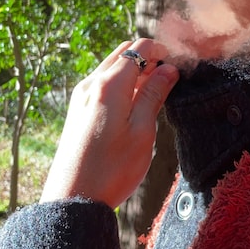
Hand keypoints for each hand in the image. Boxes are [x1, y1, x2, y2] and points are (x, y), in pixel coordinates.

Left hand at [40, 39, 179, 208]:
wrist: (73, 200)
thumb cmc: (113, 169)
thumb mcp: (143, 131)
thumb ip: (154, 95)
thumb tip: (169, 69)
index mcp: (109, 85)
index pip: (139, 48)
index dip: (161, 52)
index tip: (176, 67)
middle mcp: (91, 84)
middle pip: (124, 52)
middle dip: (148, 58)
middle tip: (167, 79)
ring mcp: (81, 95)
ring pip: (113, 66)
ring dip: (135, 71)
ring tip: (153, 95)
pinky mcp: (78, 108)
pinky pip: (103, 82)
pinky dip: (122, 83)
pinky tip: (134, 106)